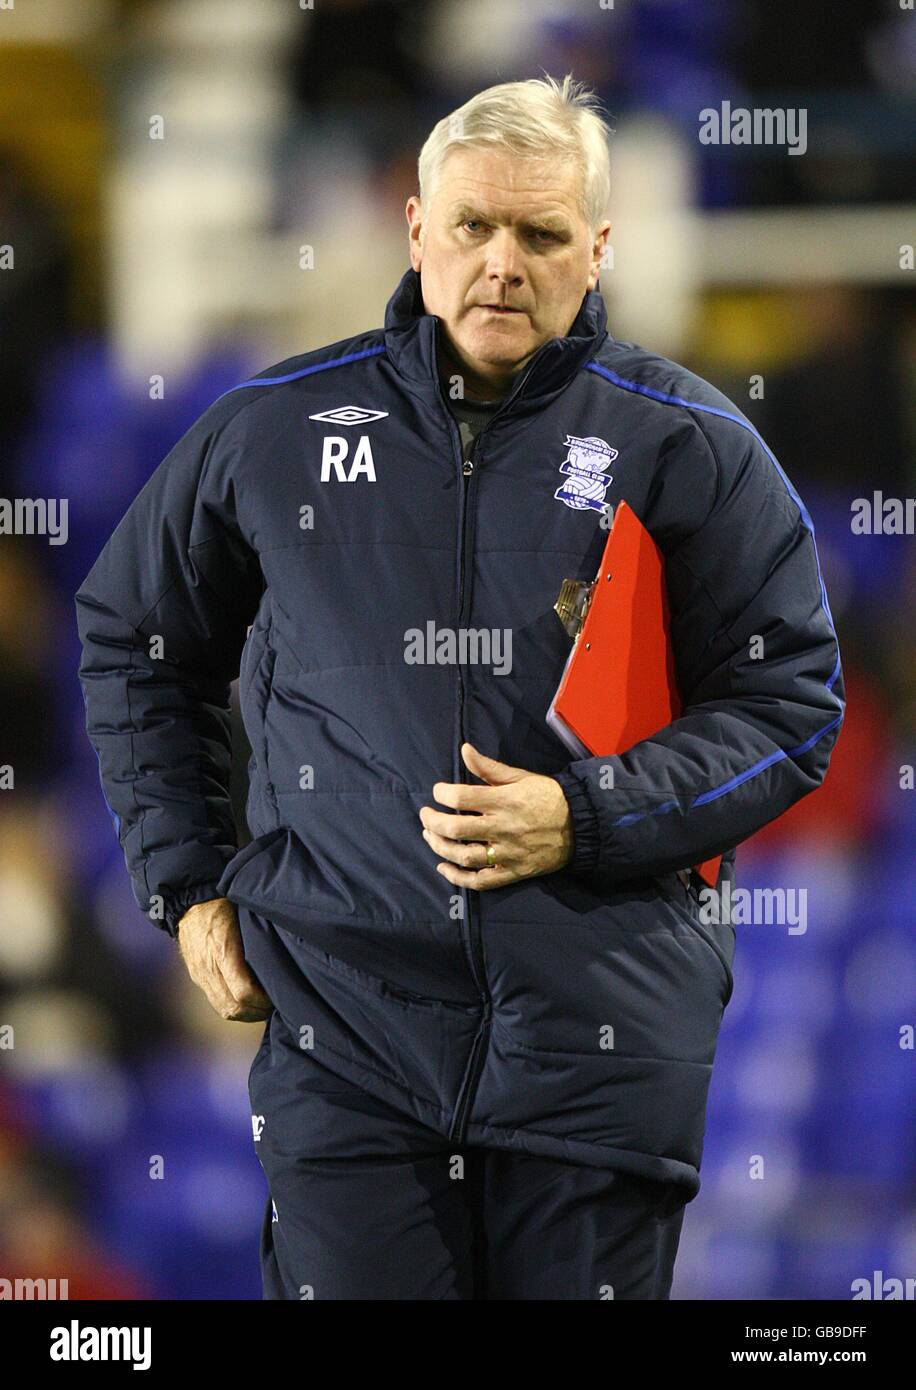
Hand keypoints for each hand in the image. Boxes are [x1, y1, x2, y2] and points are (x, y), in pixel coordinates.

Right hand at [176, 897, 272, 1021]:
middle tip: (274, 1006)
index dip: (263, 1001)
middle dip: (257, 1012)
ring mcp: (200, 974)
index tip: (277, 996)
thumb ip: (261, 939)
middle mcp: (209, 967)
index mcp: (223, 951)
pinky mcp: (197, 977)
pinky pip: (215, 1002)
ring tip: (263, 1007)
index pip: (243, 992)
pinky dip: (233, 1008)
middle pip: (233, 1007)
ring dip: (245, 1014)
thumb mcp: (247, 916)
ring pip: (223, 1009)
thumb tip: (284, 959)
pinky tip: (247, 1001)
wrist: (191, 901)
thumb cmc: (226, 904)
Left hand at [418, 742, 573, 890]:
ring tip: (430, 837)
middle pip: (456, 828)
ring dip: (440, 847)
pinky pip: (481, 881)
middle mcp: (503, 827)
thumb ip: (488, 767)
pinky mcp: (513, 872)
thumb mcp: (520, 776)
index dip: (441, 793)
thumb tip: (464, 749)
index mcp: (504, 800)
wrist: (580, 825)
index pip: (461, 796)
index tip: (437, 792)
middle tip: (425, 816)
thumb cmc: (547, 797)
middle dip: (432, 821)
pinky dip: (458, 878)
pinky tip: (444, 868)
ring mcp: (507, 853)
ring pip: (463, 856)